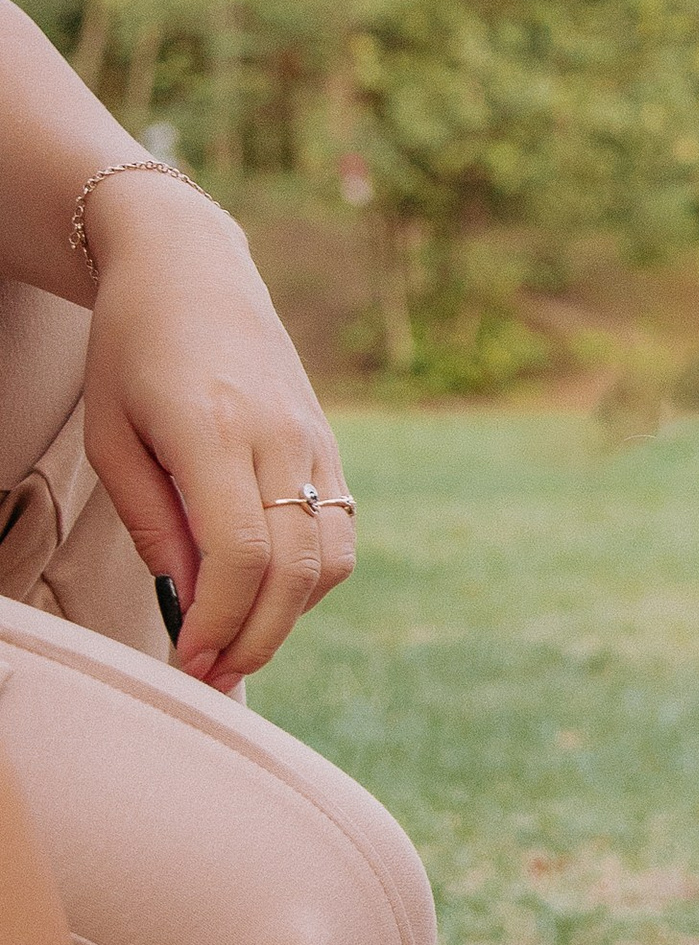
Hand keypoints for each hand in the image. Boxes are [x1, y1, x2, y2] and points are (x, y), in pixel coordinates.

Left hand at [79, 178, 354, 686]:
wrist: (193, 269)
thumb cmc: (132, 348)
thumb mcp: (112, 435)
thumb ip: (152, 522)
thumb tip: (190, 600)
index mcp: (214, 430)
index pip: (239, 556)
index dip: (218, 624)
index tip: (187, 662)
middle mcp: (279, 437)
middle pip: (293, 572)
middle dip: (254, 640)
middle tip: (212, 675)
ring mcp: (315, 440)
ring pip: (330, 560)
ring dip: (288, 618)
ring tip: (238, 640)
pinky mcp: (331, 445)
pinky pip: (340, 532)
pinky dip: (309, 580)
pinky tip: (266, 592)